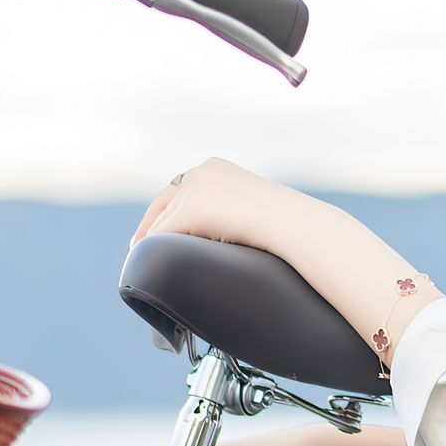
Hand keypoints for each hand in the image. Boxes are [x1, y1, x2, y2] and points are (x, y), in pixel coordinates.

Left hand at [129, 159, 441, 362]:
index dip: (166, 217)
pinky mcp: (191, 210)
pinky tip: (153, 277)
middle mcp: (203, 171)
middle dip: (151, 230)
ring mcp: (196, 188)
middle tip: (141, 252)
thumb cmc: (296, 233)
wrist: (304, 230)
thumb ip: (238, 219)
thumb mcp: (258, 217)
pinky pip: (160, 239)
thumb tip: (236, 240)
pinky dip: (153, 259)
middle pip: (162, 202)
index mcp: (218, 169)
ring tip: (146, 271)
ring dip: (151, 246)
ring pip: (159, 222)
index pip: (179, 191)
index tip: (157, 237)